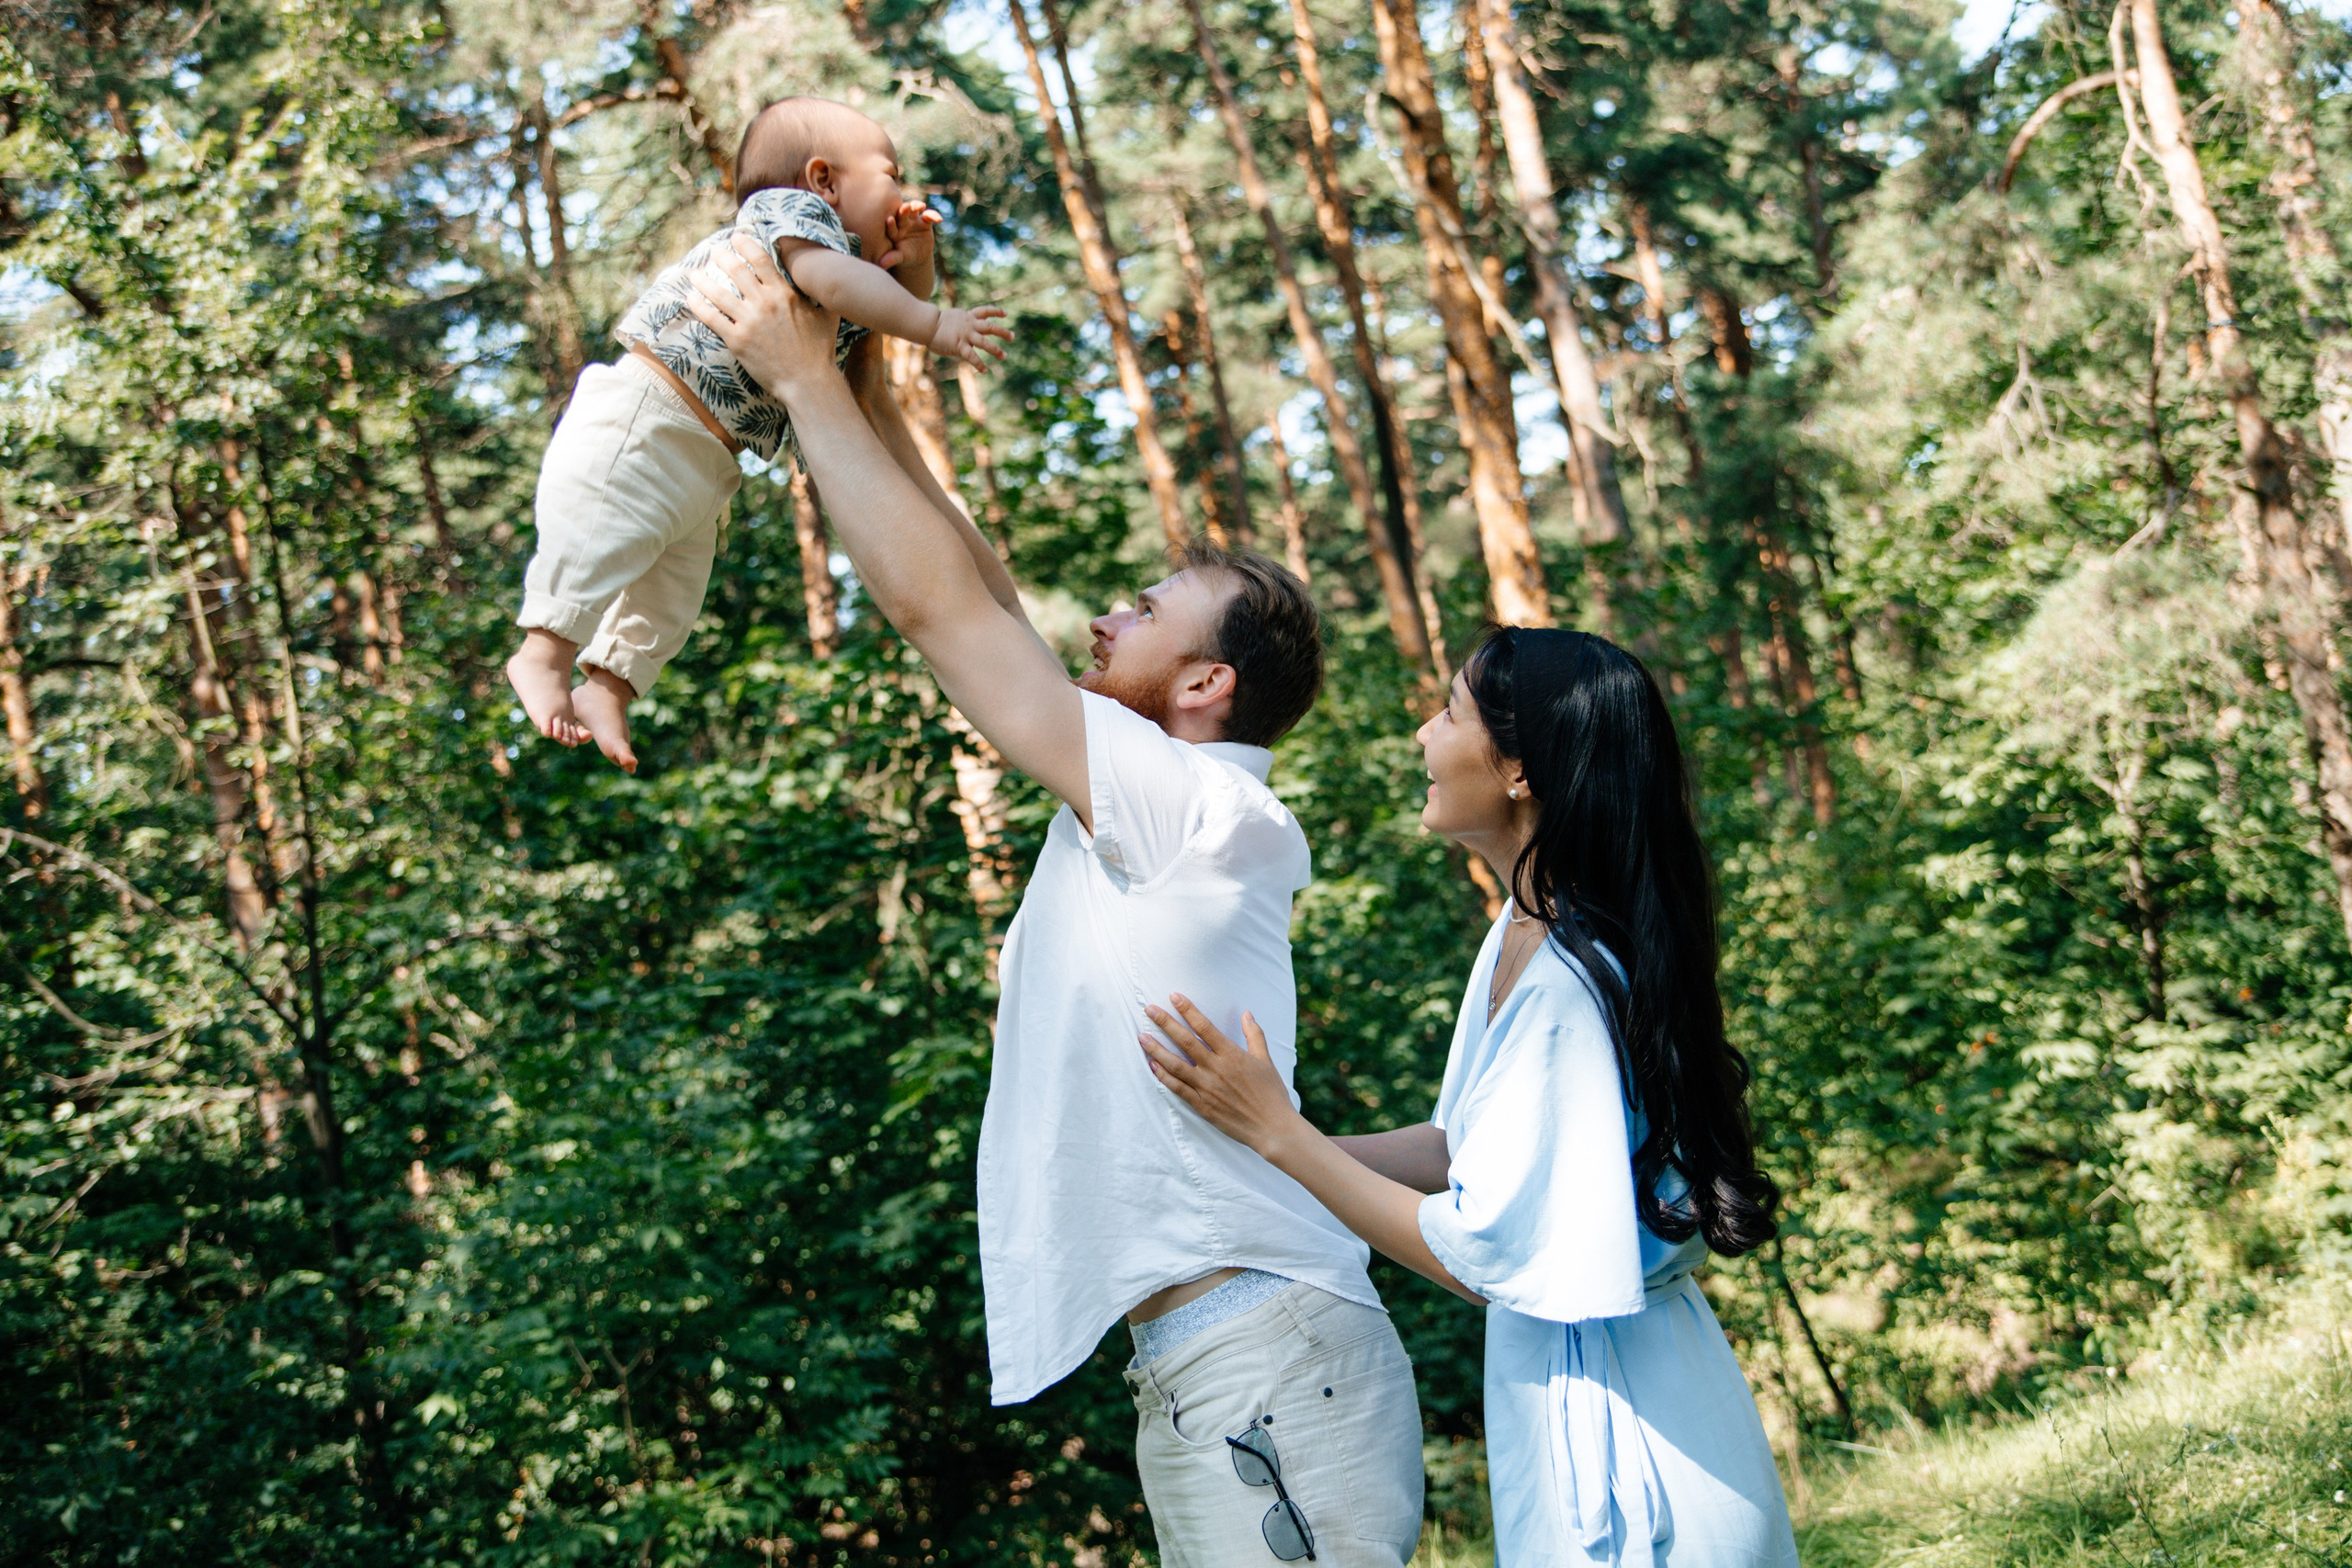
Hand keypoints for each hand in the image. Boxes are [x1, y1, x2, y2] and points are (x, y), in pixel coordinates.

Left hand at [679, 233, 841, 400]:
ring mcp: (748, 321)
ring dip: (702, 280)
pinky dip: (698, 306)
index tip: (736, 237)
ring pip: (718, 293)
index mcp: (784, 293)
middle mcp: (764, 303)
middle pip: (736, 270)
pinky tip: (690, 298)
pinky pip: (711, 318)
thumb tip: (825, 281)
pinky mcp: (737, 340)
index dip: (745, 244)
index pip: (760, 259)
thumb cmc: (820, 351)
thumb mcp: (827, 315)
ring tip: (694, 274)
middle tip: (714, 251)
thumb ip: (821, 295)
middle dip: (721, 257)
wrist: (808, 382)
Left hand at [876, 198, 938, 277]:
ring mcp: (914, 220)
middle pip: (902, 214)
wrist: (918, 256)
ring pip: (914, 209)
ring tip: (921, 206)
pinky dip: (934, 216)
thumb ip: (892, 258)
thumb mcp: (900, 258)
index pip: (891, 226)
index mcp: (894, 231)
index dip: (891, 224)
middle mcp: (902, 222)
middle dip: (904, 210)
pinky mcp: (925, 221)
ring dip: (917, 205)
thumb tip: (882, 265)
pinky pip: (930, 216)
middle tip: (905, 207)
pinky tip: (939, 220)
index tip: (889, 220)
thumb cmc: (905, 257)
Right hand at [930, 305, 1011, 372]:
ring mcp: (965, 335)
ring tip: (1004, 356)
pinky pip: (972, 356)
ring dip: (996, 350)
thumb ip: (961, 322)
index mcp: (968, 316)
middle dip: (1003, 332)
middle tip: (1012, 336)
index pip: (985, 311)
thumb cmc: (934, 322)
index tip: (1005, 314)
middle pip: (990, 327)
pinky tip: (984, 370)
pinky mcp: (959, 346)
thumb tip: (964, 327)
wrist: (926, 324)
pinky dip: (979, 364)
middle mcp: (969, 325)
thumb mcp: (952, 318)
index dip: (996, 312)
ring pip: (985, 342)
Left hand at [1140, 995, 1309, 1159]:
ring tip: (1141, 1037)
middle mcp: (1217, 1069)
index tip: (1174, 996)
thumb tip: (1247, 1013)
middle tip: (1148, 1009)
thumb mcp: (1265, 1060)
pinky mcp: (1202, 1106)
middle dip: (1165, 1023)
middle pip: (1186, 1041)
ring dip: (1157, 1049)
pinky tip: (1152, 1065)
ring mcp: (1208, 1088)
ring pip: (1176, 1065)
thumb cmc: (1271, 1093)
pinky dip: (1164, 1077)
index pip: (1205, 1027)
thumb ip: (1254, 1035)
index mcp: (1232, 1055)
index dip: (1188, 1010)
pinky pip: (1178, 1089)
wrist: (1272, 1127)